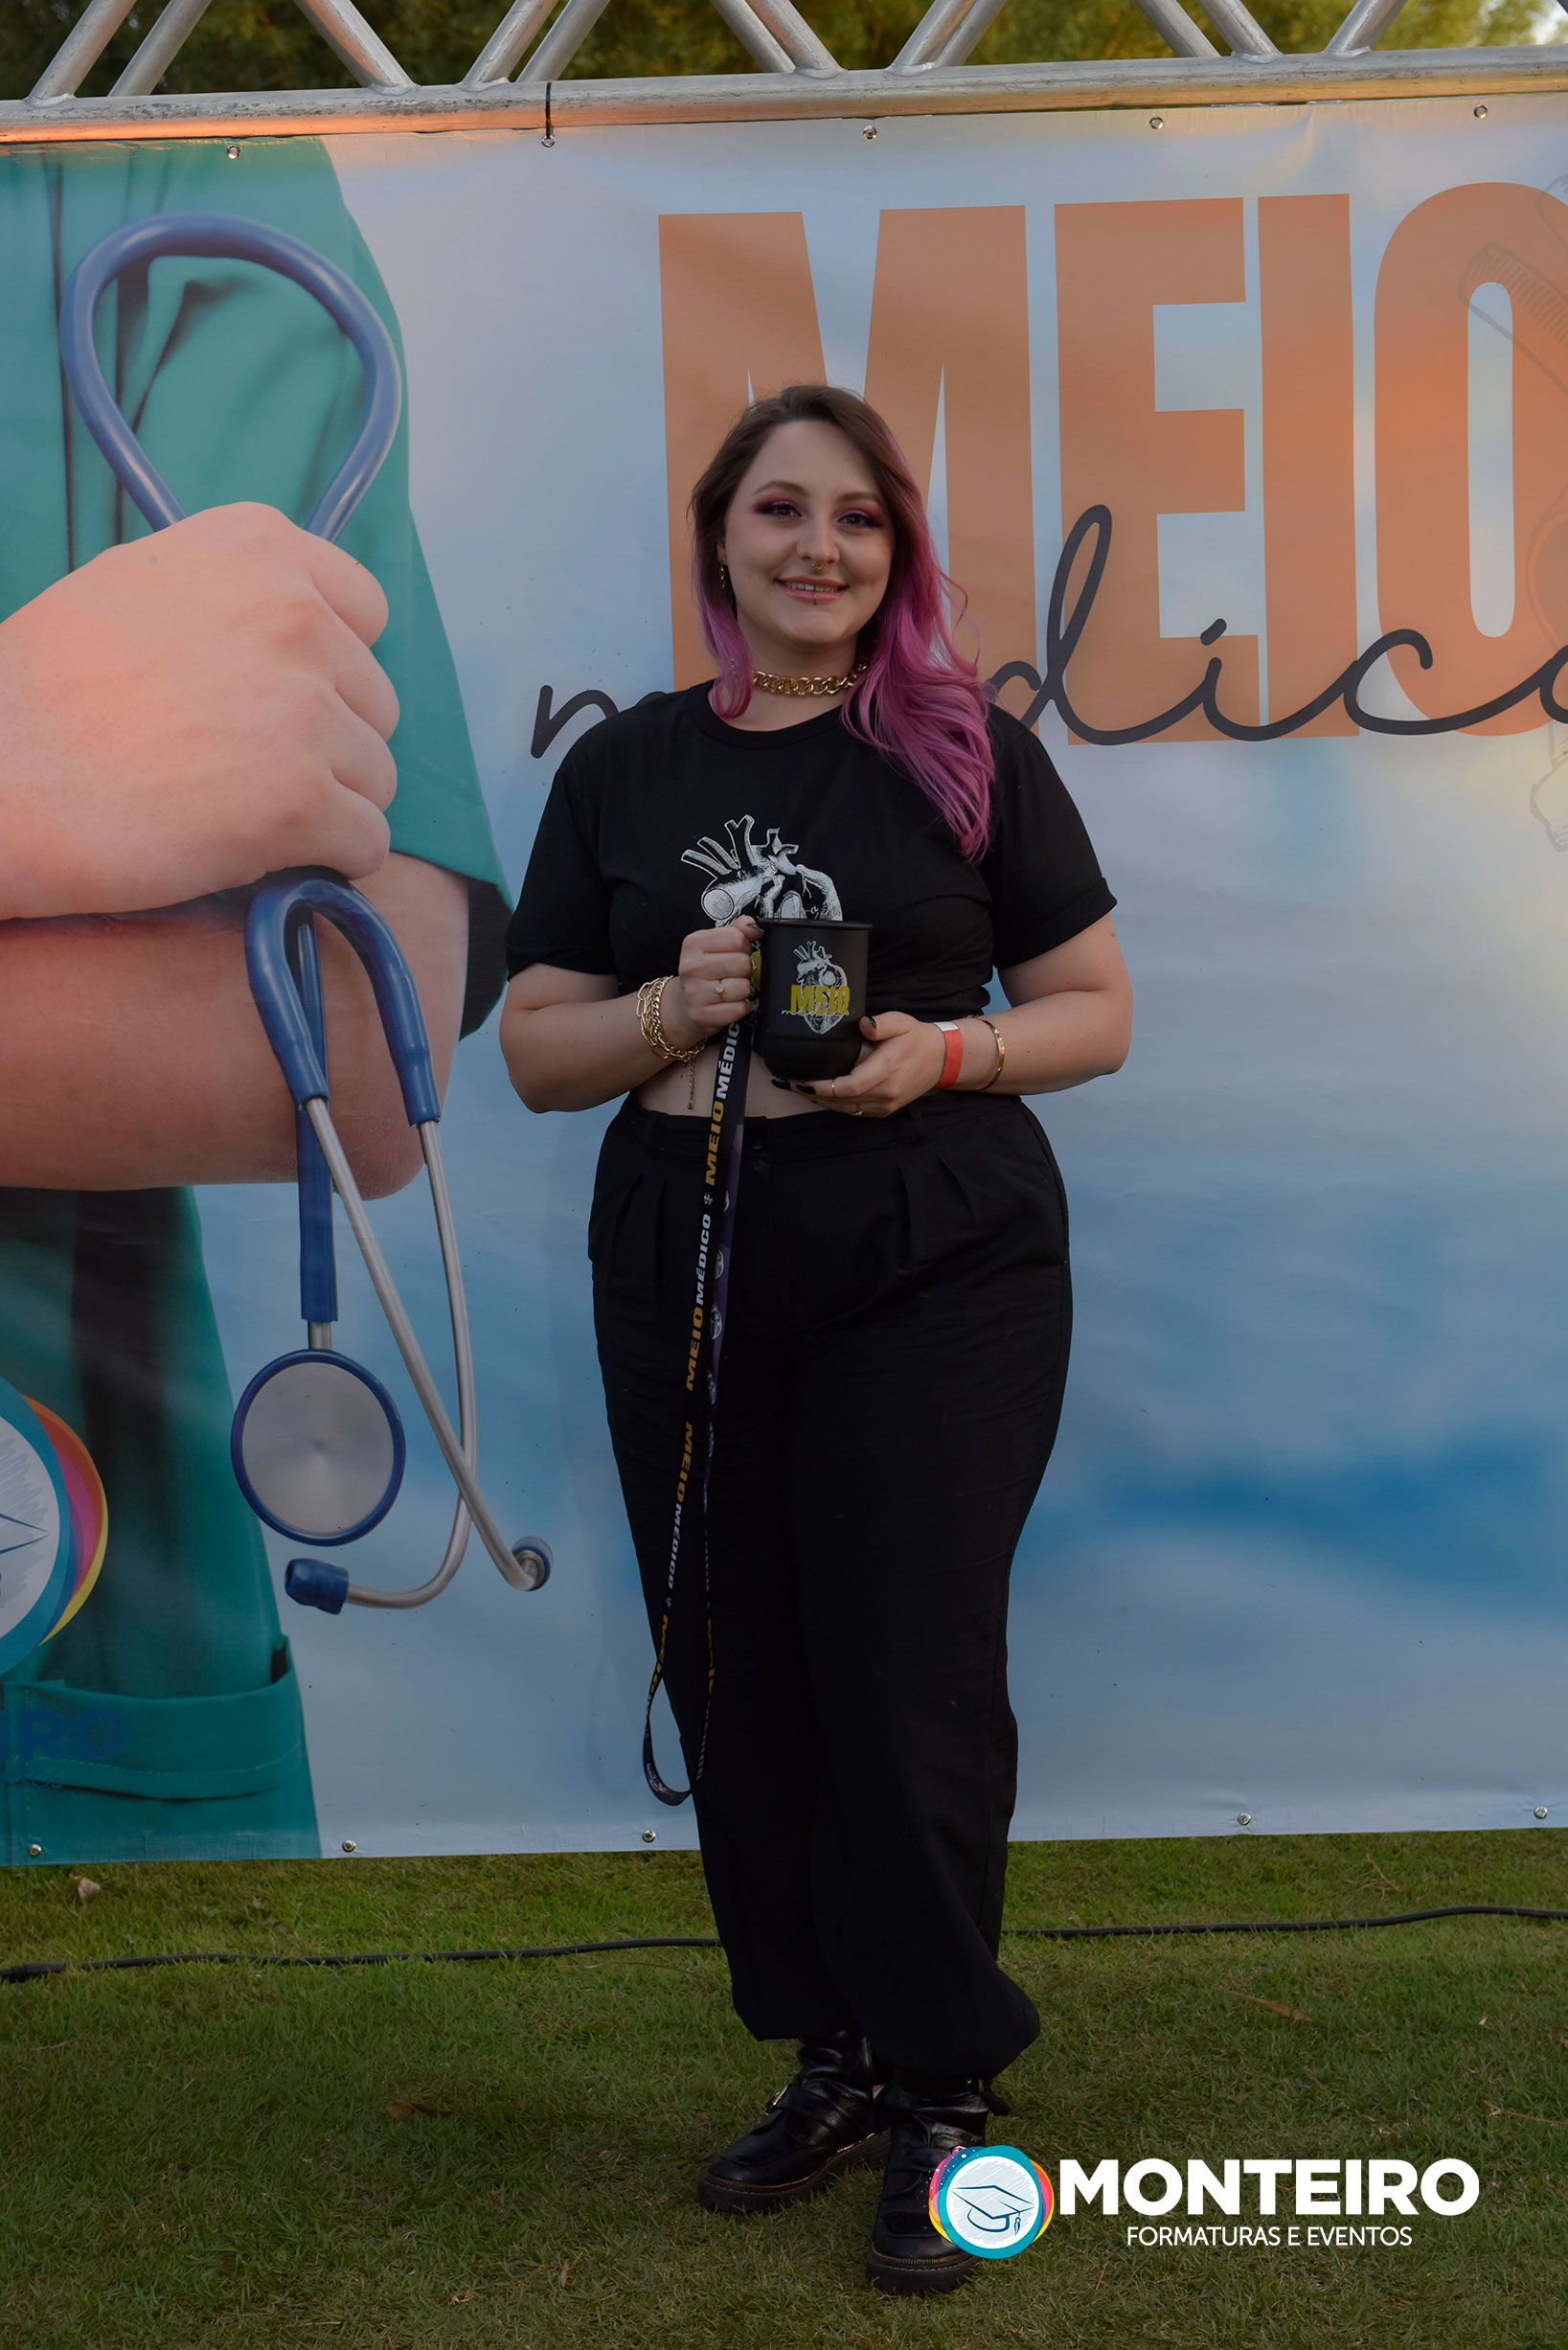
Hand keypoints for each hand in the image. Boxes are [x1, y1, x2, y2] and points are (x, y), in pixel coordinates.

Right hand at [0, 502, 398, 919]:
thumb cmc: (46, 690)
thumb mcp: (137, 585)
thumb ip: (231, 595)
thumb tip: (304, 630)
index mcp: (258, 547)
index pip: (365, 611)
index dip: (330, 666)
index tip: (278, 696)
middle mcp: (297, 616)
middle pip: (373, 701)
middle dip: (327, 740)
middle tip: (242, 764)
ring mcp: (306, 710)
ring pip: (376, 776)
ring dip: (326, 803)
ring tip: (240, 809)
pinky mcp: (303, 800)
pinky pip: (366, 842)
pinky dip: (327, 859)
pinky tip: (266, 854)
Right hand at [660, 915, 760, 1050]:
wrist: (682, 1005)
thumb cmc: (703, 973)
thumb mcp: (714, 944)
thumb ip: (737, 930)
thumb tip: (755, 928)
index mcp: (694, 943)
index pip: (737, 938)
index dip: (743, 946)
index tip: (734, 953)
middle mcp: (692, 967)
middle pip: (743, 963)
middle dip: (745, 969)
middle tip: (733, 974)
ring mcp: (695, 992)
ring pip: (743, 986)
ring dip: (743, 989)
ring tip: (730, 988)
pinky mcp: (703, 1015)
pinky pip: (740, 1008)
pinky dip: (740, 1007)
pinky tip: (728, 1003)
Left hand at [796, 1011, 945, 1115]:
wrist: (940, 1060)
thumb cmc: (916, 1038)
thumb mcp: (901, 1021)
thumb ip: (881, 1024)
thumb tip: (863, 1025)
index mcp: (887, 1070)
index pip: (850, 1086)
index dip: (823, 1087)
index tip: (802, 1080)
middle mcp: (886, 1092)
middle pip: (843, 1100)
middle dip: (814, 1094)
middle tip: (791, 1083)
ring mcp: (886, 1104)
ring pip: (847, 1109)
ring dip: (822, 1102)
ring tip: (801, 1089)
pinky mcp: (885, 1110)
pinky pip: (856, 1112)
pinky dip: (836, 1106)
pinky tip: (821, 1096)